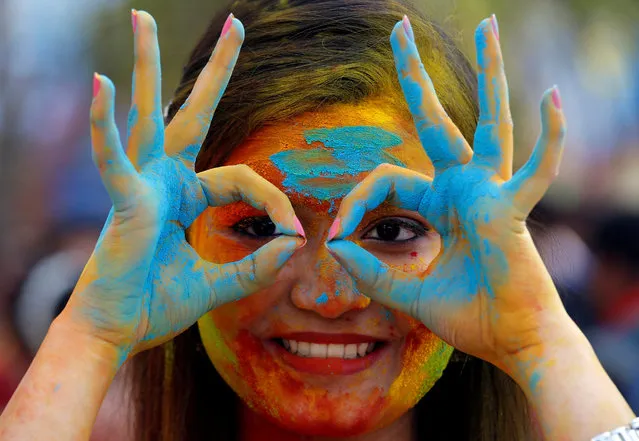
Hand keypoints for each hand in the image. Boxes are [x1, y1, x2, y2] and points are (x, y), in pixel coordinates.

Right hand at [62, 11, 303, 360]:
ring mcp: (142, 185)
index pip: (242, 179)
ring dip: (147, 65)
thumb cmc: (157, 305)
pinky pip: (114, 159)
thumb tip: (296, 246)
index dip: (273, 201)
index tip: (296, 230)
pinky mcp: (124, 201)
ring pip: (149, 114)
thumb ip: (255, 265)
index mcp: (185, 197)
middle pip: (194, 114)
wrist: (116, 333)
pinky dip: (104, 125)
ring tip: (141, 17)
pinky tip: (100, 83)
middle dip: (216, 71)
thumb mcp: (218, 283)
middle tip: (234, 24)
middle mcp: (164, 180)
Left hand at [326, 16, 566, 368]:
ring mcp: (491, 191)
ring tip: (487, 26)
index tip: (334, 238)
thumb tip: (333, 248)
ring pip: (490, 122)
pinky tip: (550, 96)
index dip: (354, 203)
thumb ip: (370, 272)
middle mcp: (464, 186)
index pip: (387, 180)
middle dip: (415, 76)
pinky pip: (536, 169)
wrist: (512, 341)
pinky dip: (550, 139)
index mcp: (439, 203)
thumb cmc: (469, 316)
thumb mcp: (407, 293)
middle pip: (436, 120)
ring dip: (490, 73)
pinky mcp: (512, 209)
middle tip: (399, 30)